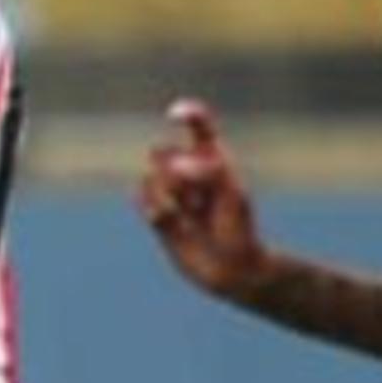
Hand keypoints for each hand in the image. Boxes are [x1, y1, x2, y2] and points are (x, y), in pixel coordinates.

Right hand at [136, 98, 266, 299]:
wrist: (232, 268)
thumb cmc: (239, 227)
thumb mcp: (231, 194)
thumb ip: (207, 171)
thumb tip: (172, 164)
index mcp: (212, 159)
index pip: (198, 126)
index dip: (185, 114)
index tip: (172, 115)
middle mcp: (189, 172)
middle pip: (164, 152)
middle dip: (175, 171)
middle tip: (199, 197)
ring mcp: (172, 193)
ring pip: (152, 177)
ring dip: (169, 195)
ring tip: (192, 215)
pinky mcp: (157, 215)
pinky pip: (142, 198)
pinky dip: (155, 208)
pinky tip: (171, 222)